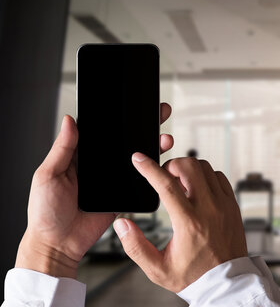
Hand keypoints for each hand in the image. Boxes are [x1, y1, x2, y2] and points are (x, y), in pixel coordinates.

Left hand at [15, 103, 174, 277]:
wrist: (59, 244)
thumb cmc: (45, 212)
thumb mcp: (48, 175)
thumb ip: (62, 149)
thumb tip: (69, 121)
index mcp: (80, 155)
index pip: (102, 131)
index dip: (117, 117)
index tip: (132, 105)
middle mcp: (99, 165)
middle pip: (125, 141)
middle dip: (143, 127)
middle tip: (157, 114)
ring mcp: (113, 180)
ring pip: (136, 159)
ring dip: (152, 147)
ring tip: (164, 138)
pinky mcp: (123, 195)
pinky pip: (140, 181)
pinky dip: (152, 172)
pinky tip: (161, 164)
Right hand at [113, 155, 247, 291]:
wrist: (226, 283)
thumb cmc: (194, 276)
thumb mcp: (158, 269)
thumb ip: (135, 246)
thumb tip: (122, 224)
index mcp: (189, 223)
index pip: (167, 185)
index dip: (149, 168)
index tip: (139, 159)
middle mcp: (209, 209)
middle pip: (190, 167)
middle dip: (172, 165)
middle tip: (164, 177)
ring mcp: (224, 205)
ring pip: (206, 168)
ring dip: (190, 170)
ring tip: (180, 185)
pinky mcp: (233, 205)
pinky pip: (220, 177)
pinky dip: (206, 176)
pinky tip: (197, 189)